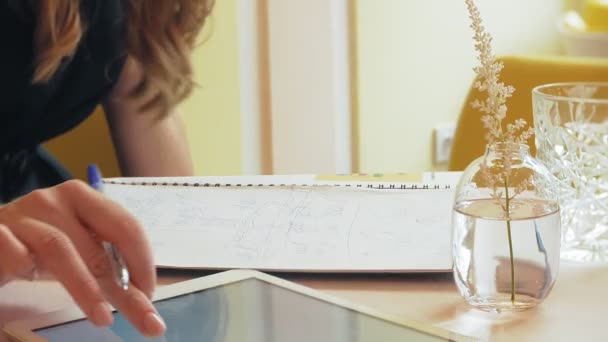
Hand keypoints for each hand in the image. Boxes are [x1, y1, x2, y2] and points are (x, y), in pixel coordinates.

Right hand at [0, 180, 165, 336]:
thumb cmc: (37, 243)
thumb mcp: (77, 250)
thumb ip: (107, 268)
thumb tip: (145, 301)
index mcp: (84, 199)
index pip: (125, 226)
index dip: (142, 261)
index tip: (150, 295)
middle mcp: (55, 201)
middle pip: (97, 241)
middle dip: (123, 284)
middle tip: (142, 316)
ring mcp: (22, 216)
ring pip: (59, 248)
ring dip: (85, 286)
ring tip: (102, 317)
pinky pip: (13, 250)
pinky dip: (26, 265)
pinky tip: (32, 280)